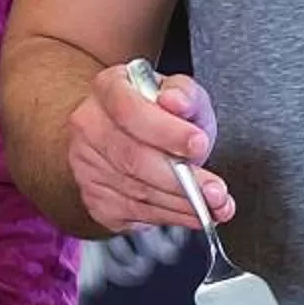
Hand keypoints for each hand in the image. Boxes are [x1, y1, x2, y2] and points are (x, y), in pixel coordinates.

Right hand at [65, 64, 232, 233]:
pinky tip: (193, 212)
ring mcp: (88, 167)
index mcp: (108, 89)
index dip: (166, 131)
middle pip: (132, 158)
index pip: (130, 111)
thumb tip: (176, 101)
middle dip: (181, 178)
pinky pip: (137, 213)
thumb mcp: (181, 94)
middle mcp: (90, 127)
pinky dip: (172, 216)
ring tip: (215, 203)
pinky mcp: (96, 200)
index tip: (199, 143)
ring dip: (183, 203)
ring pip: (137, 192)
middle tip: (214, 189)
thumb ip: (185, 93)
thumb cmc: (157, 114)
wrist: (132, 137)